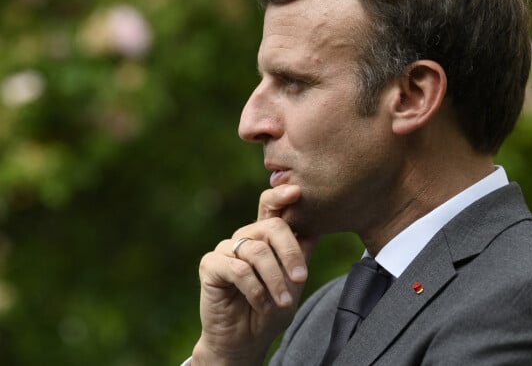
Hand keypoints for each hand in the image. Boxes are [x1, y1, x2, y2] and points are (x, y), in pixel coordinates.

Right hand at [192, 184, 318, 364]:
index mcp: (265, 234)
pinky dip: (255, 289)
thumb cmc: (272, 308)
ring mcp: (226, 248)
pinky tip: (262, 304)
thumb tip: (320, 223)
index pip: (271, 205)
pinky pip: (237, 269)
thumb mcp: (294, 279)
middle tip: (300, 277)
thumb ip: (303, 251)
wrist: (246, 342)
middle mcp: (245, 236)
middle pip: (271, 226)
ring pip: (257, 251)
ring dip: (274, 279)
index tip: (297, 191)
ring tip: (283, 301)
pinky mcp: (210, 264)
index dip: (282, 195)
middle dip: (290, 251)